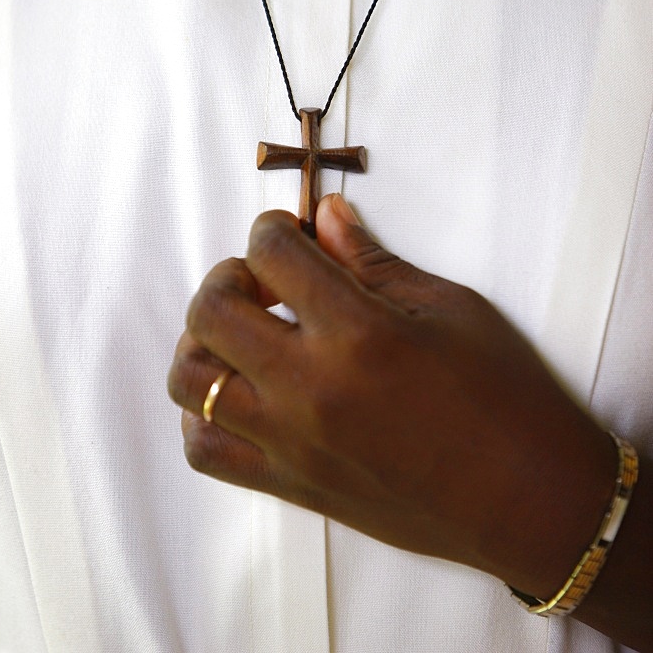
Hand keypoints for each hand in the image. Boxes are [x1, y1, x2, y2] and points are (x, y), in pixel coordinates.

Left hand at [168, 194, 614, 598]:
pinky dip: (202, 414)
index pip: (273, 254)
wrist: (529, 501)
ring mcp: (293, 444)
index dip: (274, 228)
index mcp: (359, 333)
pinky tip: (238, 392)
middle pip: (211, 311)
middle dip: (228, 275)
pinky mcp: (292, 485)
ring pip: (189, 382)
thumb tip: (326, 216)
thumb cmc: (505, 396)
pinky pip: (206, 451)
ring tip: (244, 333)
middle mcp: (311, 389)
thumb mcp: (450, 308)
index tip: (290, 232)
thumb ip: (374, 261)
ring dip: (203, 341)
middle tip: (264, 277)